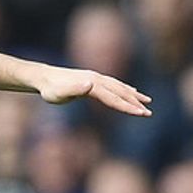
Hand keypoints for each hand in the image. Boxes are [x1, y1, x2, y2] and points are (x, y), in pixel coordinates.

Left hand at [35, 66, 151, 116]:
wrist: (43, 78)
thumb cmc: (51, 89)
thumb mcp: (60, 92)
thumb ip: (75, 89)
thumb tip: (91, 83)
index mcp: (93, 84)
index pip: (114, 98)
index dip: (127, 106)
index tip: (141, 114)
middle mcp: (98, 79)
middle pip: (120, 92)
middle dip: (135, 103)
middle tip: (149, 113)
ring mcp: (96, 78)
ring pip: (120, 87)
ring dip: (134, 95)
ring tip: (147, 101)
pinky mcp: (93, 80)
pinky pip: (114, 85)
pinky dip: (125, 89)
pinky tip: (131, 92)